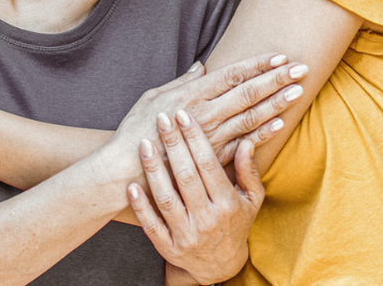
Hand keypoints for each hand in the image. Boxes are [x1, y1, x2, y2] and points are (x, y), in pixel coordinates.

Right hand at [115, 53, 306, 168]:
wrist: (126, 169)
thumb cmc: (135, 130)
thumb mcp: (153, 96)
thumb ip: (181, 81)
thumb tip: (201, 67)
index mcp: (192, 94)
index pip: (233, 74)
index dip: (258, 64)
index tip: (279, 56)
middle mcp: (205, 113)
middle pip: (248, 92)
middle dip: (276, 79)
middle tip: (301, 68)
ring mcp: (211, 136)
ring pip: (251, 116)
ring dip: (276, 103)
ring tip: (298, 92)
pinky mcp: (212, 157)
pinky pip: (243, 144)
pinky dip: (262, 134)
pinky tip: (280, 124)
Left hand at [129, 111, 263, 284]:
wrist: (221, 266)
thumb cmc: (236, 223)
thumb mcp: (252, 199)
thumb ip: (248, 170)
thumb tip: (246, 141)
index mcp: (228, 204)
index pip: (209, 165)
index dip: (195, 139)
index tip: (184, 116)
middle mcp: (207, 219)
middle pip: (186, 176)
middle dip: (173, 144)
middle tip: (162, 119)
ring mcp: (186, 235)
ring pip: (166, 198)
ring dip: (153, 169)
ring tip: (144, 144)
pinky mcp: (168, 247)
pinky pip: (151, 225)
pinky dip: (140, 205)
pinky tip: (131, 185)